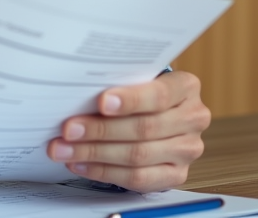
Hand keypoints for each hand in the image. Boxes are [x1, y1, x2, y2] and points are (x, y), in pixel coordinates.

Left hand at [46, 71, 209, 191]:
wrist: (157, 112)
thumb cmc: (138, 90)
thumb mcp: (134, 78)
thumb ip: (116, 82)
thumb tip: (75, 91)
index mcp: (186, 87)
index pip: (159, 95)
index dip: (130, 100)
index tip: (101, 102)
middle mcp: (193, 118)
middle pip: (144, 128)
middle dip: (100, 130)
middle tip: (68, 129)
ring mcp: (187, 149)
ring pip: (138, 156)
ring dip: (95, 153)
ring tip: (65, 149)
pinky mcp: (176, 174)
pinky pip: (138, 179)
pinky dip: (104, 172)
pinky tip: (81, 164)